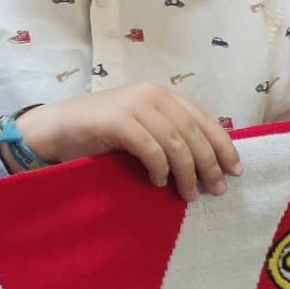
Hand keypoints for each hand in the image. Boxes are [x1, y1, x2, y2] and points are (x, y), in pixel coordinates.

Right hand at [15, 84, 241, 200]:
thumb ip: (167, 133)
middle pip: (193, 133)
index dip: (223, 145)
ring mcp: (133, 105)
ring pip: (176, 143)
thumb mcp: (140, 127)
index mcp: (161, 94)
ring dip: (186, 173)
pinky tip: (157, 182)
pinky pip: (150, 149)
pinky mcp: (117, 121)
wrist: (54, 128)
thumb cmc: (98, 132)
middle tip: (215, 190)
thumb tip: (206, 160)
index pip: (204, 119)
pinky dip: (159, 169)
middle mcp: (151, 95)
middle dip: (208, 164)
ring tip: (187, 194)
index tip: (234, 170)